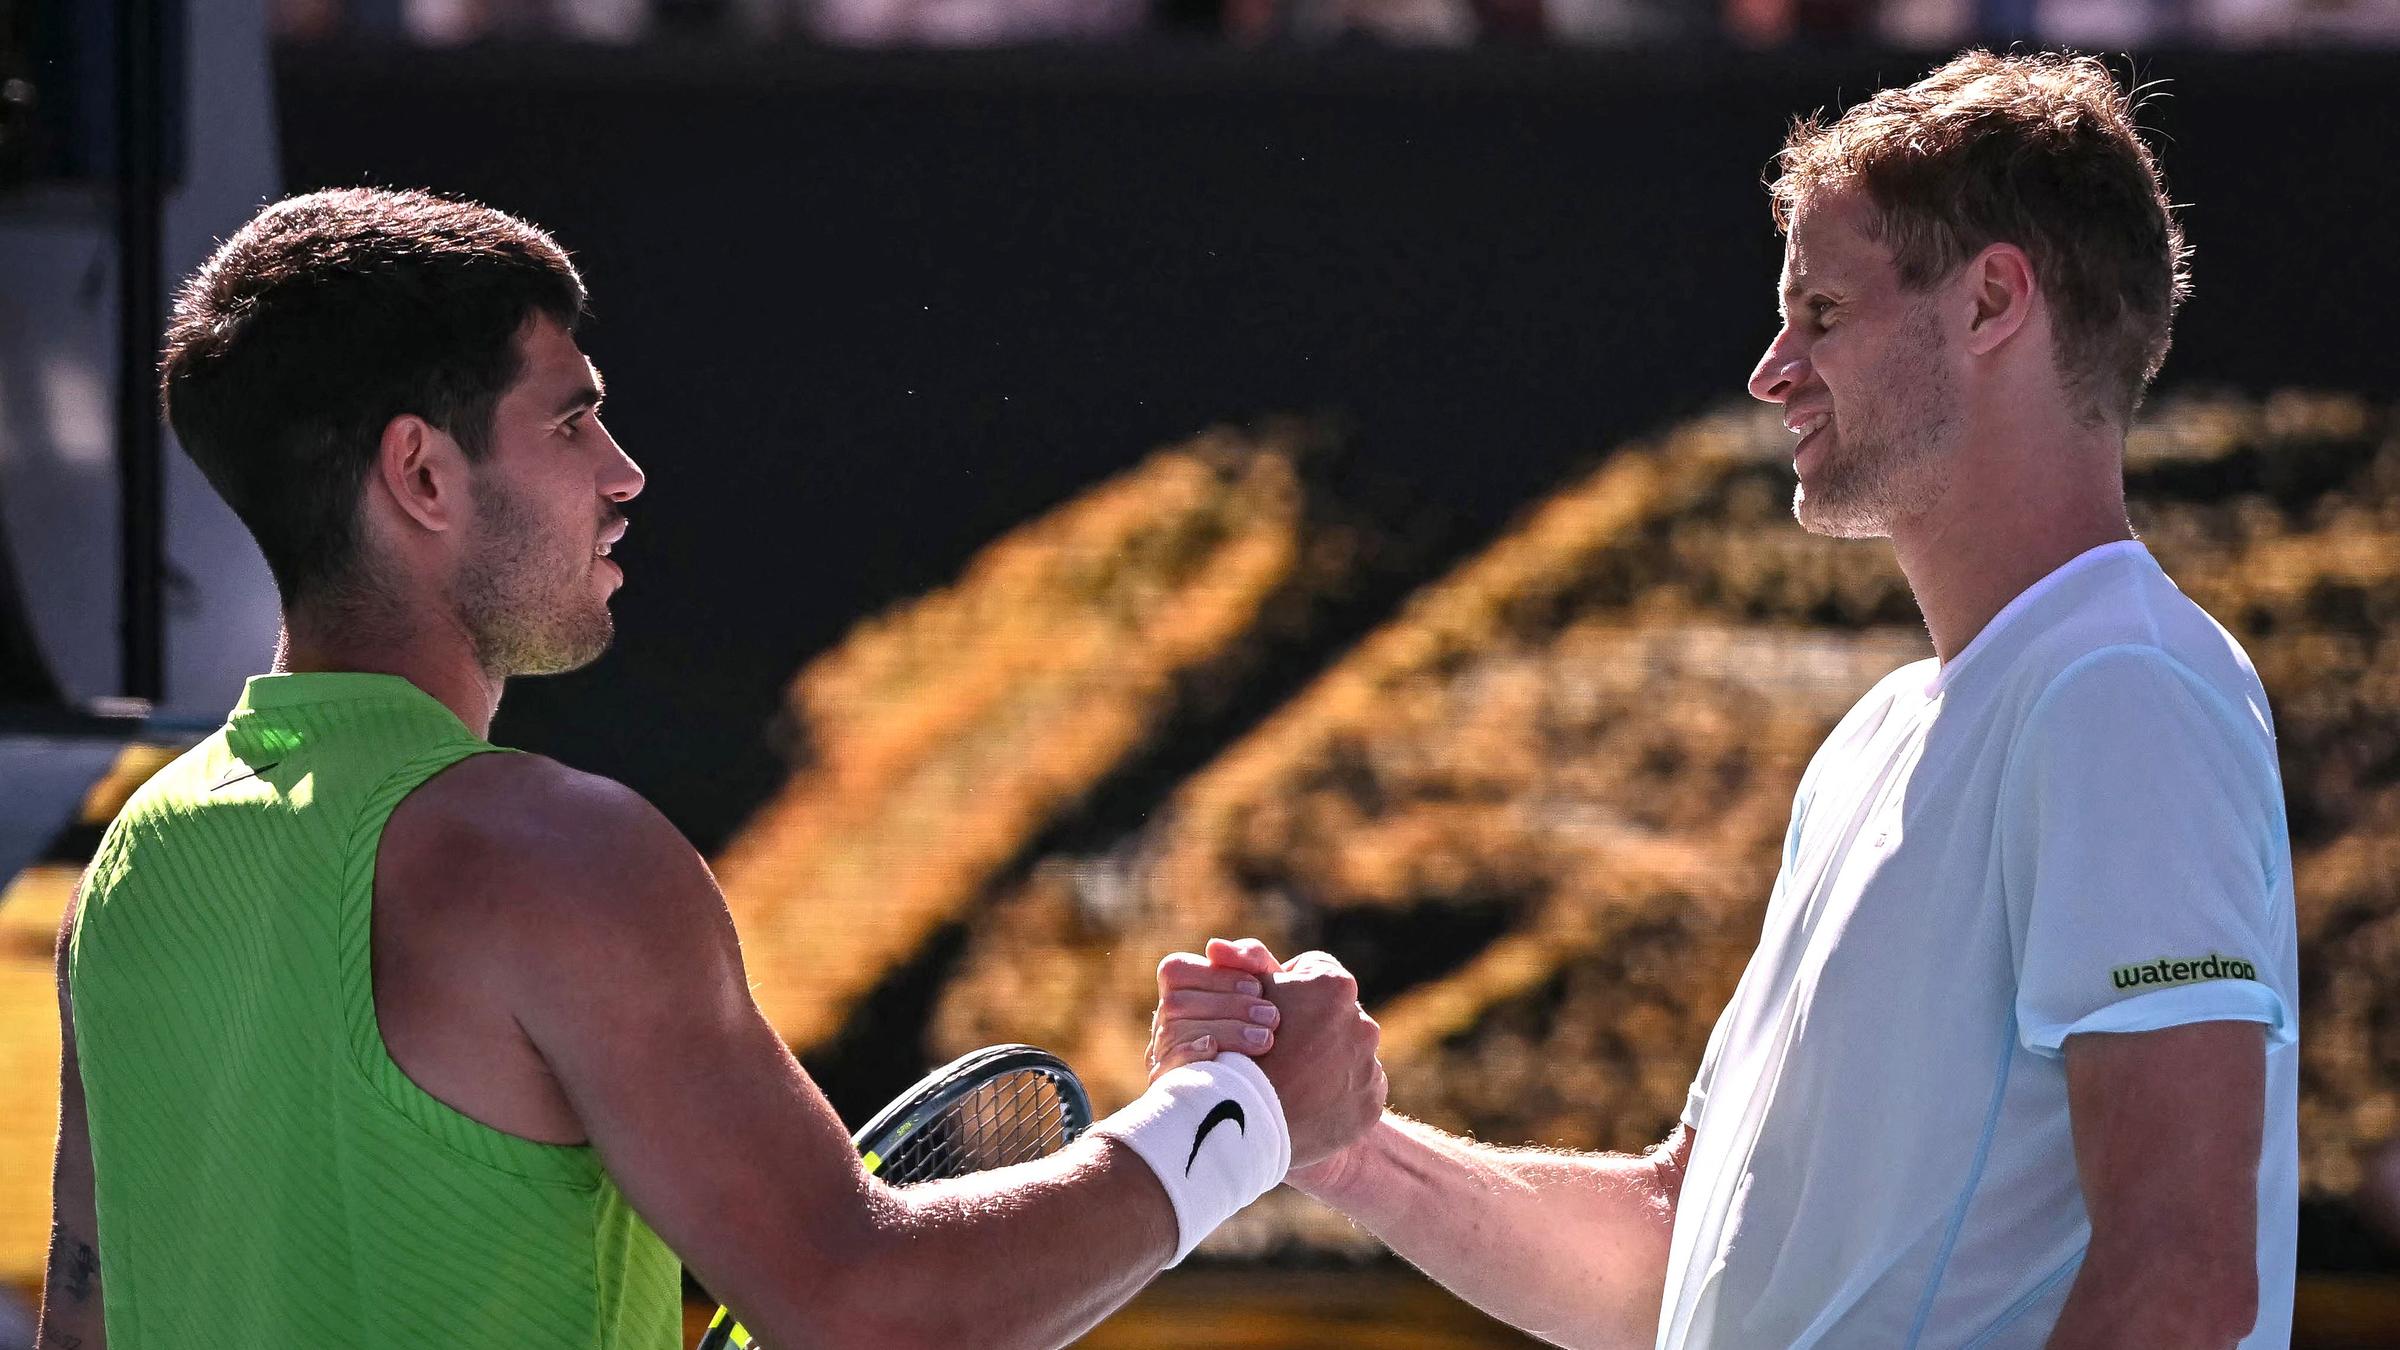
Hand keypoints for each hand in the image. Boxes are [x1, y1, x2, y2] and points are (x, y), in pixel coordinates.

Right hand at [1146, 951, 1281, 1078]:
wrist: (1285, 1083)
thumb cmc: (1271, 1023)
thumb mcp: (1270, 984)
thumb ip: (1250, 957)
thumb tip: (1213, 946)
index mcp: (1181, 990)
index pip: (1177, 971)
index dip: (1216, 977)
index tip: (1258, 987)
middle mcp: (1165, 1020)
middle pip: (1177, 1003)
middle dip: (1228, 1007)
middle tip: (1272, 1017)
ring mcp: (1163, 1053)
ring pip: (1174, 1033)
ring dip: (1224, 1032)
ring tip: (1266, 1039)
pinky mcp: (1168, 1085)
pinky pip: (1164, 1067)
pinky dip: (1190, 1055)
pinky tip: (1219, 1052)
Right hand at [1152, 937, 1384, 1172]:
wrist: (1246, 1122)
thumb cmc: (1237, 1048)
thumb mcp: (1237, 997)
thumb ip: (1241, 963)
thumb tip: (1219, 946)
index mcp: (1335, 986)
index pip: (1313, 972)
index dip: (1288, 989)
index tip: (1268, 1010)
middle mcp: (1362, 1022)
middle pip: (1333, 1016)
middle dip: (1311, 1026)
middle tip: (1277, 1049)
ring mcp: (1369, 1066)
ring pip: (1347, 1054)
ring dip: (1326, 1062)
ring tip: (1291, 1080)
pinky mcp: (1370, 1103)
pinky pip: (1355, 1091)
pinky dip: (1336, 1095)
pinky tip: (1307, 1104)